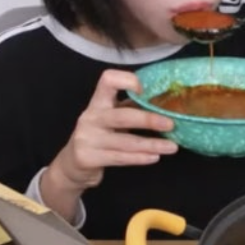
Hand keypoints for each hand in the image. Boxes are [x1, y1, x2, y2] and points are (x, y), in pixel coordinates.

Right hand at [48, 69, 177, 190]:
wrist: (72, 164)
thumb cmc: (100, 135)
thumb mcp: (111, 118)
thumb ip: (131, 108)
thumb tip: (165, 104)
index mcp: (98, 102)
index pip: (108, 80)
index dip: (128, 81)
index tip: (146, 91)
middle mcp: (91, 117)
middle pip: (122, 116)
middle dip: (148, 120)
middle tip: (171, 124)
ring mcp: (87, 138)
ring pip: (125, 142)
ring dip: (151, 144)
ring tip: (172, 147)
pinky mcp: (88, 158)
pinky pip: (119, 158)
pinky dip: (139, 158)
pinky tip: (155, 157)